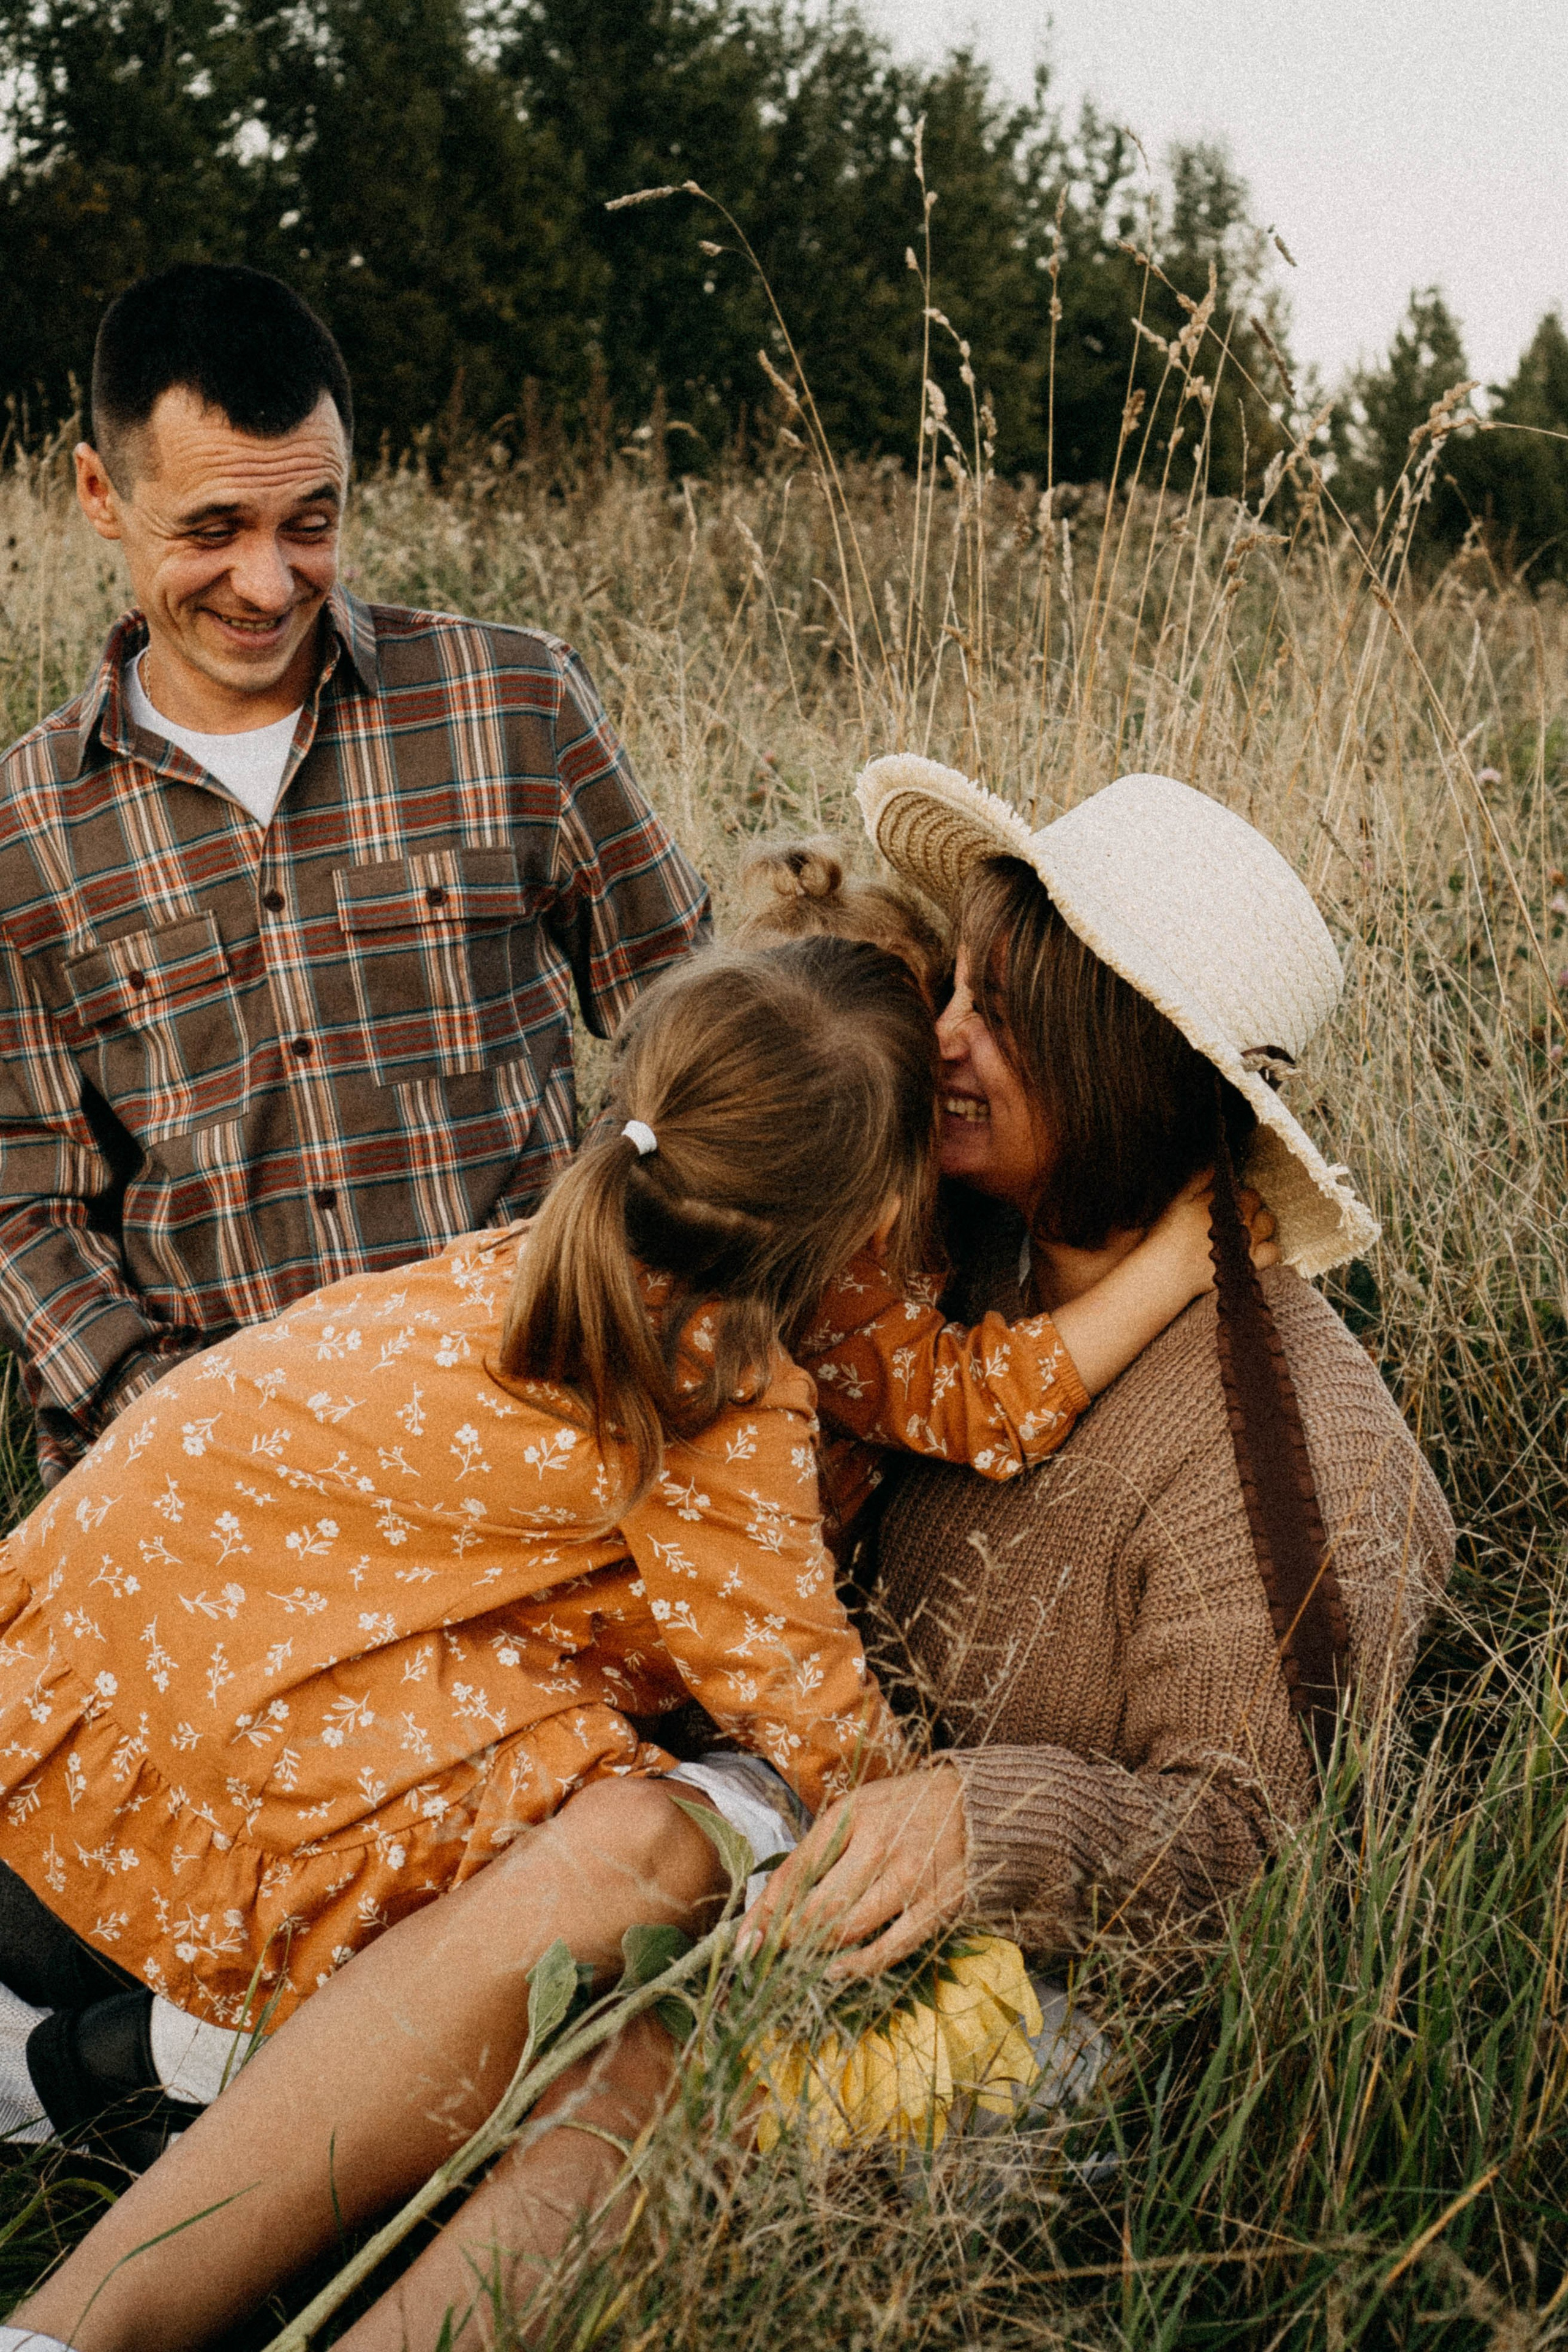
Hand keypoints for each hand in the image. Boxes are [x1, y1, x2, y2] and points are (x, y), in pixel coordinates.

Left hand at [735, 1766, 967, 1978]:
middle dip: (784, 1937)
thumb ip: (825, 1846)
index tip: (744, 1939)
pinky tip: (837, 1971)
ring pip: (848, 1929)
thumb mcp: (860, 1807)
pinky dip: (859, 1965)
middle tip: (767, 1955)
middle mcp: (878, 1845)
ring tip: (798, 1961)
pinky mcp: (937, 1906)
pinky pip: (891, 1947)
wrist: (978, 1803)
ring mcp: (910, 1878)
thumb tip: (779, 1895)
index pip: (795, 1870)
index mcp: (852, 1816)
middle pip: (816, 1906)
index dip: (764, 1910)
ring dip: (815, 1952)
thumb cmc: (907, 1807)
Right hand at [1145, 1173, 1278, 1299]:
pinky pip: (1273, 1251)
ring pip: (1268, 1221)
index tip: (1226, 1201)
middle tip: (1233, 1214)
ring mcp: (1246, 1239)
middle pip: (1255, 1200)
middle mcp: (1237, 1217)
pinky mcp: (1249, 1262)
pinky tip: (1256, 1247)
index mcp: (1221, 1199)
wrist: (1169, 1270)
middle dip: (1247, 1203)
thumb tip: (1214, 1165)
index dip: (1235, 1193)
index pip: (1239, 1187)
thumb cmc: (1170, 1235)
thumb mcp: (1179, 1200)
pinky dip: (1268, 1248)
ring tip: (1245, 1229)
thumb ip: (1198, 1179)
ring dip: (1260, 1221)